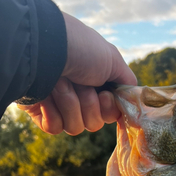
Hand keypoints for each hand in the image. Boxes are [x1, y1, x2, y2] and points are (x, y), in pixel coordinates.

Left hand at [18, 12, 136, 134]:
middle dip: (88, 104)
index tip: (103, 94)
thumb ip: (127, 83)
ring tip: (59, 83)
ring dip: (69, 104)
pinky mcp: (40, 113)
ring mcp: (58, 106)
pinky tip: (46, 96)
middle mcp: (78, 96)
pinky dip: (52, 112)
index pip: (110, 114)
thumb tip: (135, 103)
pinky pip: (55, 128)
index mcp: (95, 85)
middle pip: (94, 123)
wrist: (43, 47)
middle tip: (79, 83)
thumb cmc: (80, 49)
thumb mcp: (112, 59)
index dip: (108, 109)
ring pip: (75, 127)